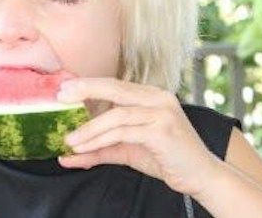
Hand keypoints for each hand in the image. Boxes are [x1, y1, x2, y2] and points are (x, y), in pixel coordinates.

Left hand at [57, 78, 220, 196]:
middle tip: (60, 97)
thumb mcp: (126, 150)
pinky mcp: (162, 130)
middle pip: (114, 88)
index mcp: (150, 95)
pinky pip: (123, 132)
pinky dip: (100, 140)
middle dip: (85, 90)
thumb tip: (67, 155)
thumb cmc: (166, 158)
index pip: (114, 85)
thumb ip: (99, 149)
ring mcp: (161, 112)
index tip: (64, 89)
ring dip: (89, 128)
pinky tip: (84, 148)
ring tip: (69, 139)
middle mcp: (157, 98)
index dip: (88, 85)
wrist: (201, 176)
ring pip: (116, 114)